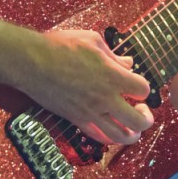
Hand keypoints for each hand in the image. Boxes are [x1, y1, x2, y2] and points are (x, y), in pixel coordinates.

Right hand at [29, 26, 155, 146]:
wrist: (31, 62)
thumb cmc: (60, 46)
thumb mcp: (92, 40)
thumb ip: (114, 55)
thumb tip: (127, 64)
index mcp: (112, 76)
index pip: (143, 89)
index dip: (144, 87)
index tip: (136, 84)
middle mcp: (105, 98)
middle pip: (138, 120)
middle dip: (146, 117)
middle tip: (143, 110)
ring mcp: (90, 112)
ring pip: (121, 136)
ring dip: (132, 134)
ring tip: (132, 126)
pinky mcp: (76, 119)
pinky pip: (99, 137)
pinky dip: (110, 138)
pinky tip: (112, 130)